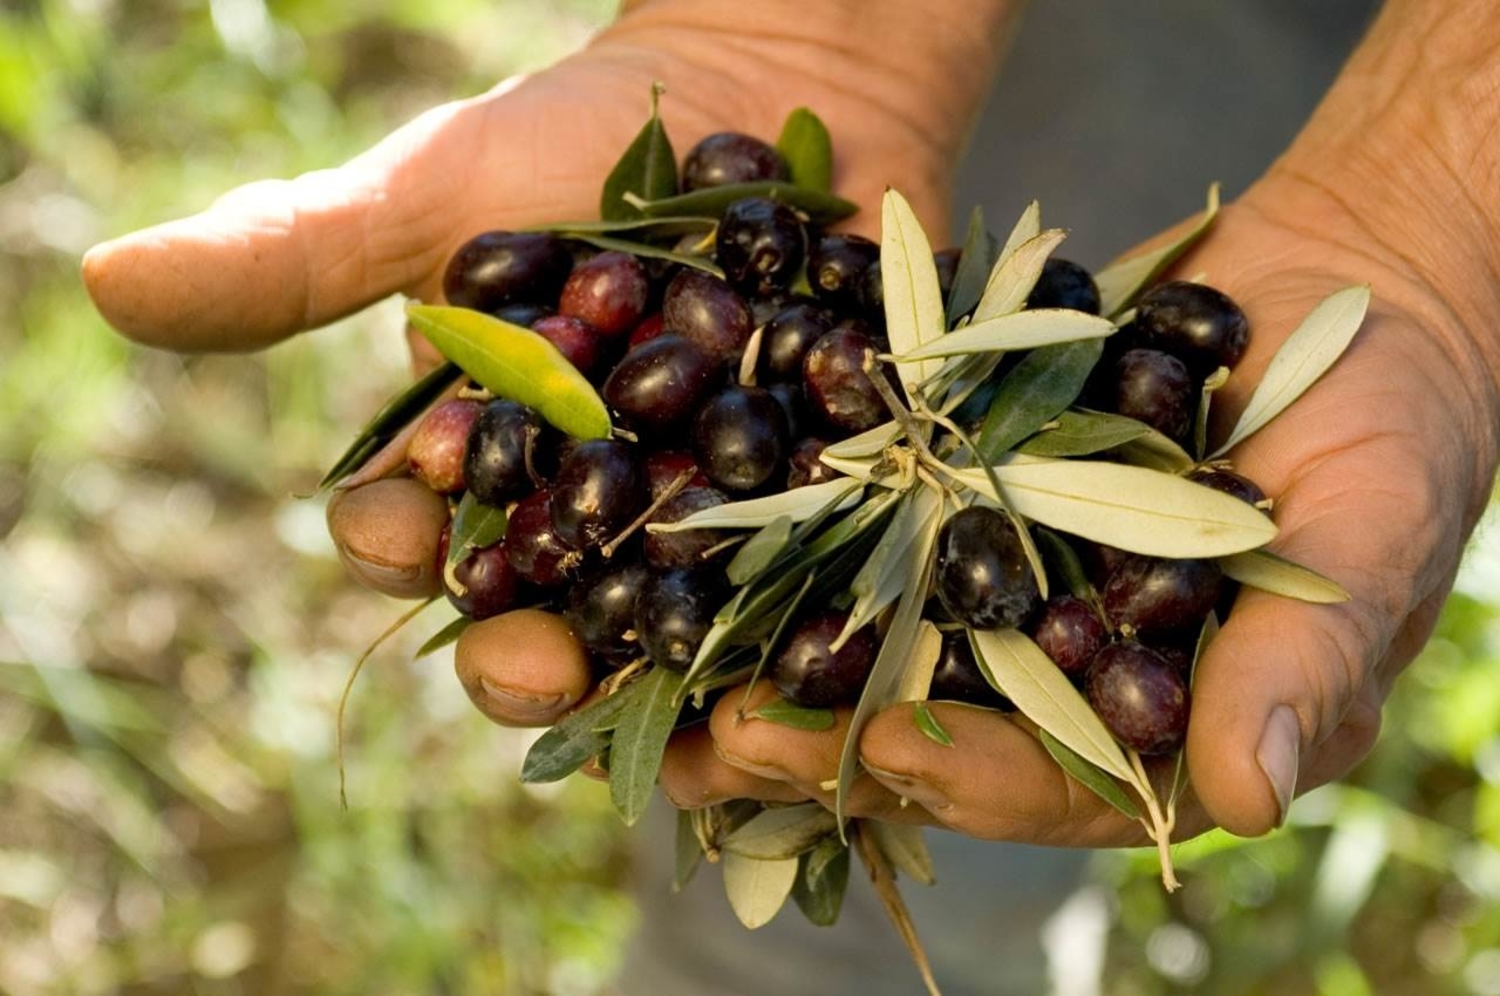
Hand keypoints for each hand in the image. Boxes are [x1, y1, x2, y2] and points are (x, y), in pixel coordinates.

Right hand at [82, 1, 1016, 724]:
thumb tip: (110, 277)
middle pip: (544, 621)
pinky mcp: (814, 513)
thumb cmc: (590, 139)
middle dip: (529, 658)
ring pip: (672, 638)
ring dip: (669, 693)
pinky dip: (802, 641)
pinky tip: (805, 676)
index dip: (397, 543)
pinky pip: (805, 597)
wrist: (774, 87)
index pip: (414, 533)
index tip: (398, 531)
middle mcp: (581, 515)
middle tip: (537, 666)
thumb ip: (302, 255)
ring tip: (682, 725)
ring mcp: (701, 524)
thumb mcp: (443, 193)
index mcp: (478, 463)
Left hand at [673, 0, 1499, 835]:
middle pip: (944, 735)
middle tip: (726, 738)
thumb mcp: (1367, 531)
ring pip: (883, 652)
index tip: (896, 753)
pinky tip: (710, 562)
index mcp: (1171, 720)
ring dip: (778, 668)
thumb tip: (1247, 797)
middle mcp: (1075, 672)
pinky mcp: (964, 508)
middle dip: (834, 745)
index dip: (980, 778)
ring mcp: (1012, 590)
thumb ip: (1303, 661)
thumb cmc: (1394, 418)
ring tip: (672, 677)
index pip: (1066, 781)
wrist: (1339, 288)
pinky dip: (797, 555)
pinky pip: (874, 542)